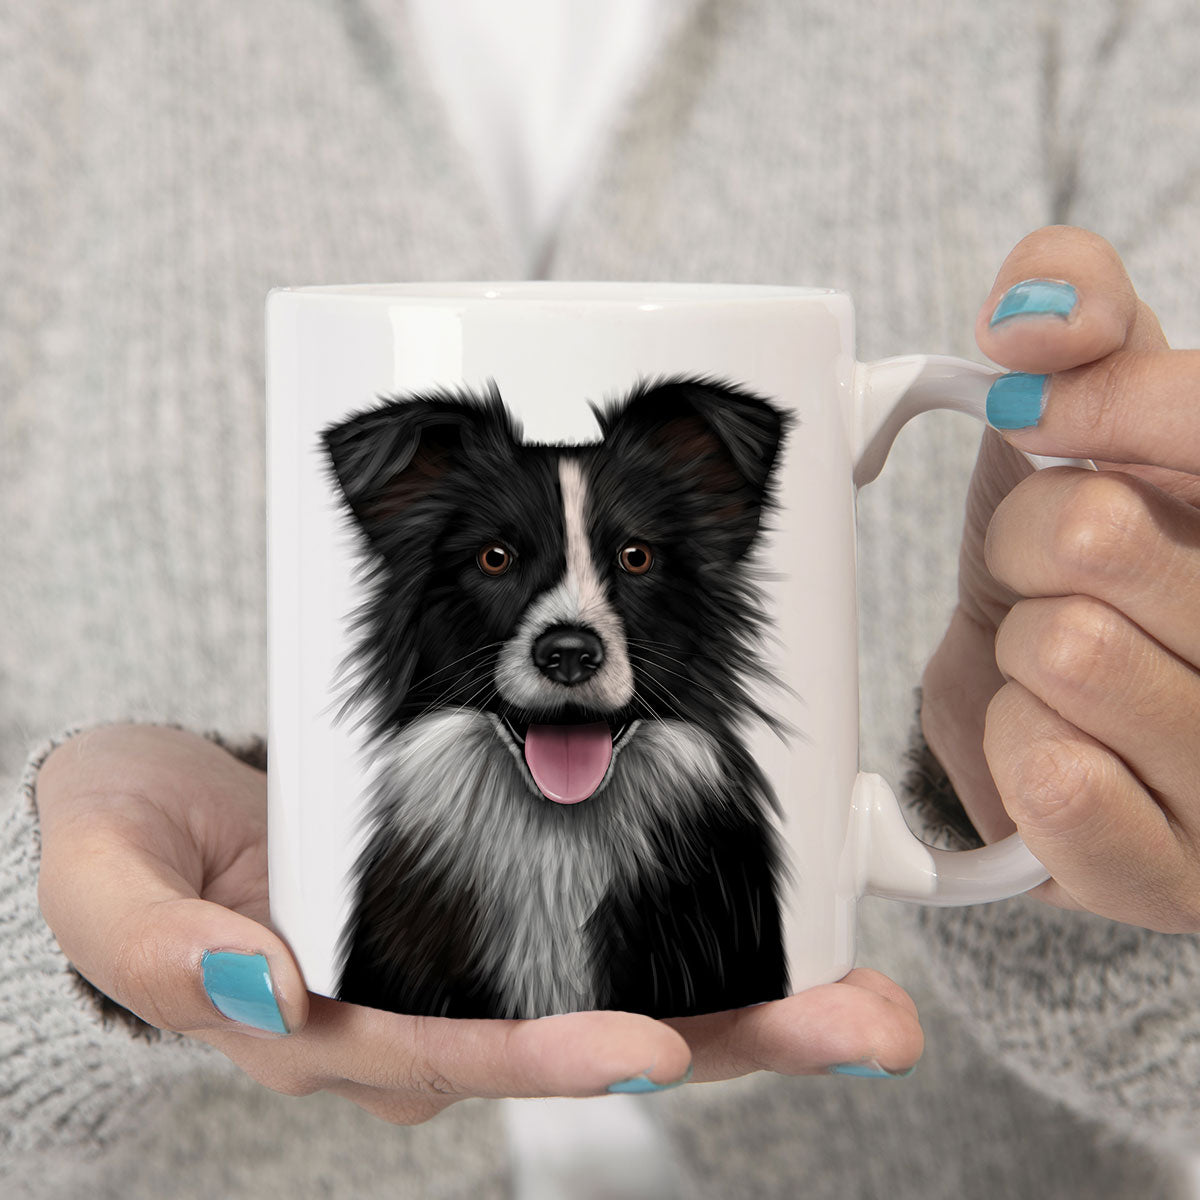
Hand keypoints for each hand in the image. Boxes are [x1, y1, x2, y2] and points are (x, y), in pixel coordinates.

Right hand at [34, 724, 922, 1123]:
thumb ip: (173, 958)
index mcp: (340, 1025)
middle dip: (725, 1041)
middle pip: (585, 1036)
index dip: (552, 1056)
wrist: (146, 815)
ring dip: (743, 988)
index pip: (460, 1052)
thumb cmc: (127, 853)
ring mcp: (466, 951)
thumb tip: (270, 986)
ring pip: (618, 986)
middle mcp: (426, 1003)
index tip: (651, 1049)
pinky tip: (776, 905)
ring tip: (866, 990)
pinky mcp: (487, 892)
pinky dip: (691, 915)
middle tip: (861, 1028)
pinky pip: (598, 917)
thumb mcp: (116, 901)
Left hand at [922, 224, 1199, 932]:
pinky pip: (1052, 780)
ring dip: (1018, 648)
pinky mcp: (1175, 877)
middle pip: (1089, 533)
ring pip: (1063, 652)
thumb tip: (1034, 306)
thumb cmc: (1082, 560)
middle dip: (1027, 538)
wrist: (1053, 711)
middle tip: (1051, 568)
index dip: (1098, 402)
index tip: (1038, 411)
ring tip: (1056, 663)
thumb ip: (1082, 318)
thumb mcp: (1089, 420)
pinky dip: (1010, 744)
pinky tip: (1050, 744)